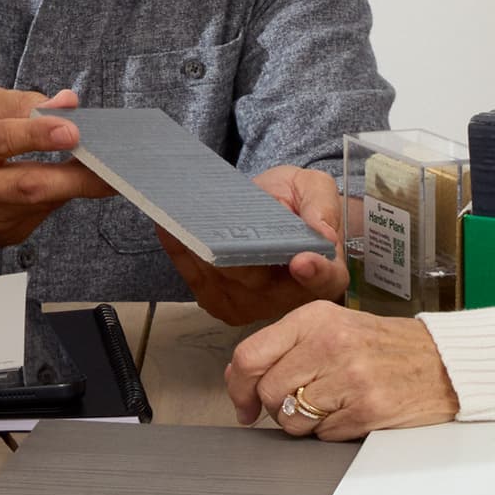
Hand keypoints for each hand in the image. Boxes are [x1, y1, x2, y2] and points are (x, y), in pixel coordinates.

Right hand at [0, 86, 116, 246]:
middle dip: (77, 175)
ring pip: (40, 203)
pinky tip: (61, 180)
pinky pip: (40, 215)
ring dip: (73, 183)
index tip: (73, 130)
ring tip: (97, 162)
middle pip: (27, 186)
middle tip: (114, 162)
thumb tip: (66, 103)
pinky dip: (57, 196)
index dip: (37, 135)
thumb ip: (18, 103)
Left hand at [156, 163, 347, 327]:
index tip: (300, 262)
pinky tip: (169, 227)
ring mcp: (251, 305)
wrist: (271, 211)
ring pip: (223, 281)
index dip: (313, 274)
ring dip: (201, 252)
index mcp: (324, 274)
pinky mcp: (220, 301)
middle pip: (260, 281)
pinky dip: (181, 254)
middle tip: (218, 232)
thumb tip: (323, 233)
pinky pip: (196, 280)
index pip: (323, 280)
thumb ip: (322, 206)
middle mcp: (288, 298)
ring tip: (184, 220)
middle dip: (237, 257)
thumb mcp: (317, 189)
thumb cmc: (299, 202)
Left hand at [226, 302, 458, 441]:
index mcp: (316, 318)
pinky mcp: (367, 409)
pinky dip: (330, 432)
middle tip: (300, 403)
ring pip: (292, 419)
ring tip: (330, 406)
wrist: (442, 362)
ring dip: (303, 423)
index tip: (243, 404)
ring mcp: (350, 377)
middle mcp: (330, 343)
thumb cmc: (382, 346)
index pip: (251, 354)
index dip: (239, 387)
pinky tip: (351, 413)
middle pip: (269, 392)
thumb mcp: (332, 328)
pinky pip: (322, 436)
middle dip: (276, 407)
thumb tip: (238, 376)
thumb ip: (283, 347)